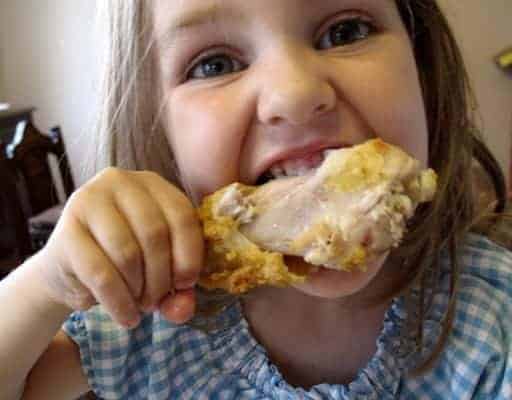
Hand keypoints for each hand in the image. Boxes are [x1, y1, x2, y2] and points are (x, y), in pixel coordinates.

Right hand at [34, 167, 203, 327]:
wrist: (71, 269)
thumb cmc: (125, 262)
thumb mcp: (161, 269)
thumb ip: (180, 290)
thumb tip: (182, 309)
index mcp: (151, 183)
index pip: (182, 215)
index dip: (190, 255)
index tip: (186, 284)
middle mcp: (120, 181)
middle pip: (155, 234)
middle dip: (161, 278)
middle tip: (157, 301)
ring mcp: (88, 201)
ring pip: (128, 253)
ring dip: (139, 291)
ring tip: (141, 306)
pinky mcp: (65, 231)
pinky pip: (100, 273)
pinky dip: (118, 302)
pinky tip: (126, 316)